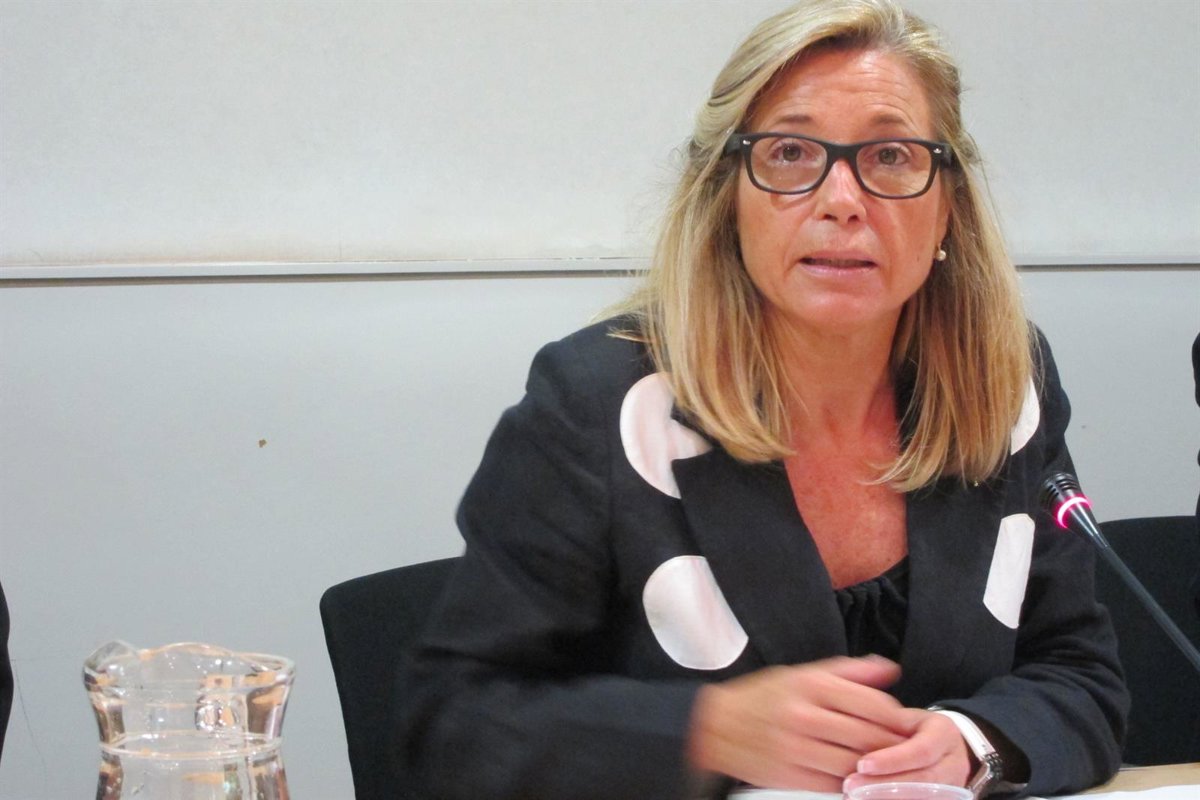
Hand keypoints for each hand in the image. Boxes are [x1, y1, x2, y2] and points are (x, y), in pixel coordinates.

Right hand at [687, 656, 914, 791]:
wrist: (715, 725)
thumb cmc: (761, 697)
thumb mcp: (802, 673)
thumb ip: (849, 672)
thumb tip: (889, 670)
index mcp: (811, 685)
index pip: (871, 704)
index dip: (897, 717)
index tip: (909, 725)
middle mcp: (804, 715)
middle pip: (867, 737)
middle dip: (893, 746)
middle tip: (907, 750)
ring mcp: (795, 748)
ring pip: (853, 764)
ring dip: (875, 769)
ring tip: (886, 767)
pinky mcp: (788, 776)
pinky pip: (833, 784)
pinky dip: (850, 784)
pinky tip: (858, 779)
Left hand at [843, 708, 973, 792]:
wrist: (945, 747)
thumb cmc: (916, 729)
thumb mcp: (906, 719)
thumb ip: (887, 726)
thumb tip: (855, 739)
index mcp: (944, 734)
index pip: (921, 751)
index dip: (892, 760)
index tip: (862, 765)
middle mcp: (955, 764)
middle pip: (923, 781)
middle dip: (884, 786)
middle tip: (851, 787)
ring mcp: (954, 787)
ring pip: (923, 798)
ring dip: (886, 799)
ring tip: (854, 797)